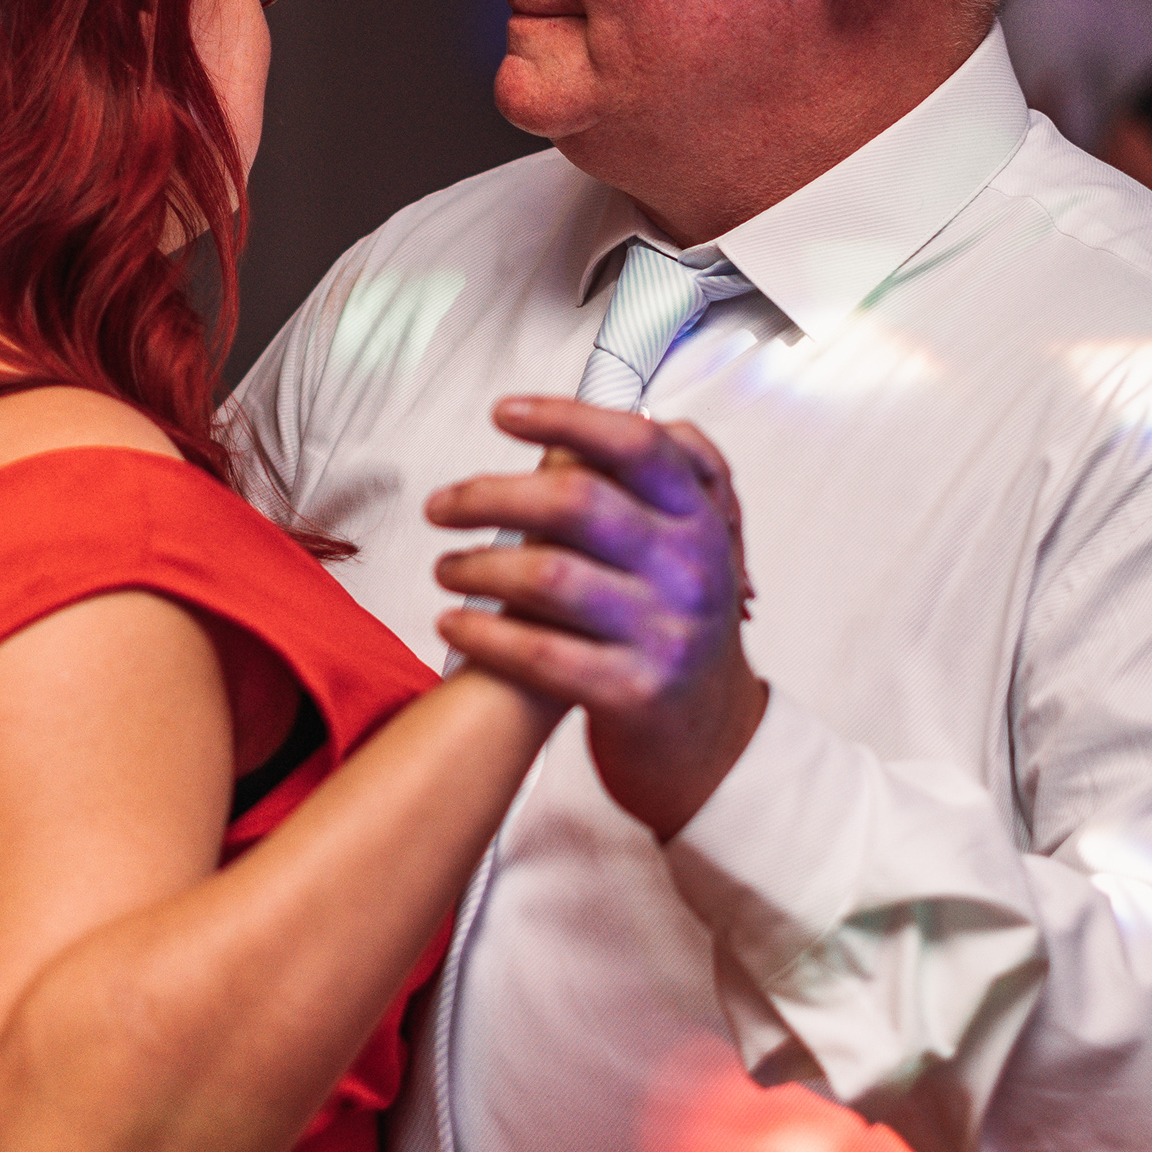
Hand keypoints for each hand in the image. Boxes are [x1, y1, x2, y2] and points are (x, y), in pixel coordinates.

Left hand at [425, 395, 765, 840]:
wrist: (711, 738)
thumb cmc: (675, 626)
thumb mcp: (687, 546)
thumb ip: (646, 484)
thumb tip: (569, 434)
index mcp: (700, 518)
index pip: (635, 444)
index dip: (566, 418)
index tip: (503, 413)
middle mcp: (691, 568)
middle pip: (576, 501)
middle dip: (489, 495)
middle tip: (440, 505)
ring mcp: (666, 631)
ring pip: (547, 575)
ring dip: (476, 566)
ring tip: (445, 567)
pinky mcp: (634, 691)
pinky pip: (538, 651)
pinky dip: (482, 632)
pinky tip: (452, 622)